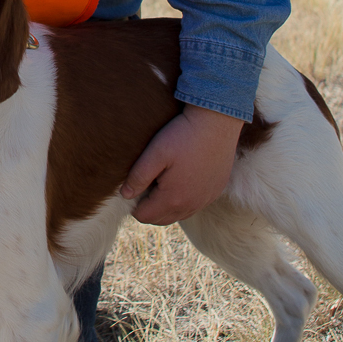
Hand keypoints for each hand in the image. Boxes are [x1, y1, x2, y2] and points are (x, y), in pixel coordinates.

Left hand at [121, 104, 242, 225]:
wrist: (217, 122)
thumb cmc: (183, 136)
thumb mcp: (155, 154)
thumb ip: (138, 177)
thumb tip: (125, 195)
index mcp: (173, 199)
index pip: (144, 216)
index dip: (134, 203)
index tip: (135, 184)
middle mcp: (192, 205)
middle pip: (161, 219)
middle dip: (149, 207)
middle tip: (146, 183)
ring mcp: (206, 199)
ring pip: (179, 214)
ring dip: (167, 205)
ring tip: (162, 181)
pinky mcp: (216, 191)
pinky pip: (195, 205)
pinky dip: (184, 199)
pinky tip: (181, 180)